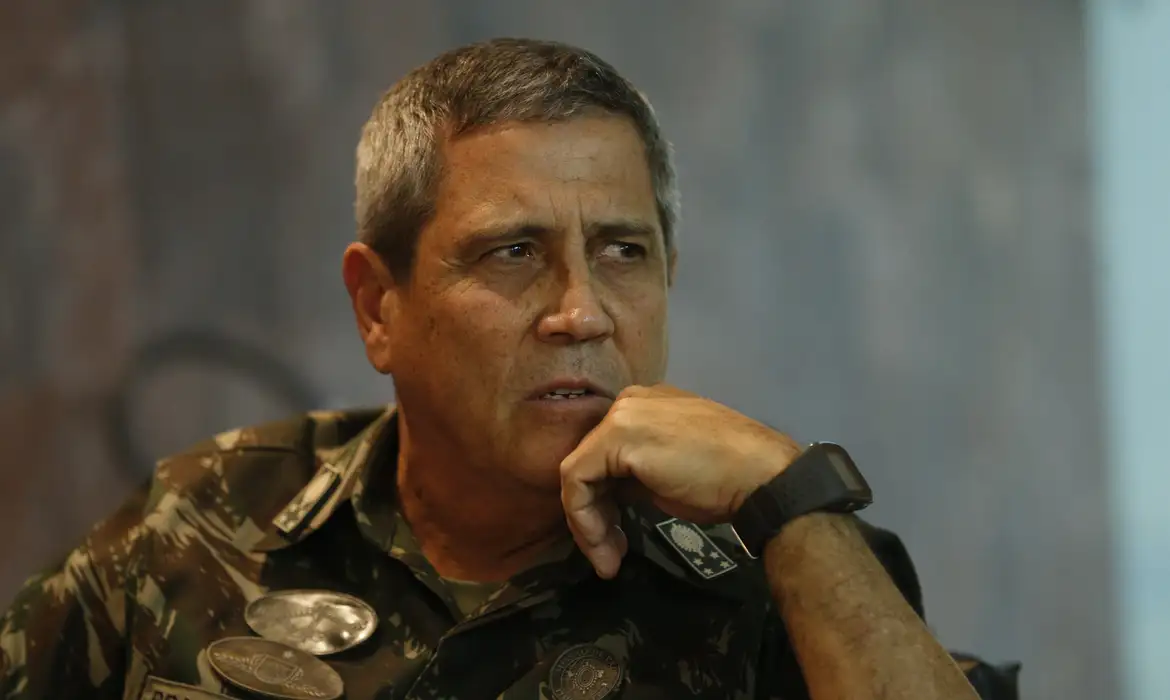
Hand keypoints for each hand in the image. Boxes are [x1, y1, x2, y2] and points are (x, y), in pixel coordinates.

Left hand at [559, 384, 801, 578]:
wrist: (760, 475)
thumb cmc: (730, 478)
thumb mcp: (674, 473)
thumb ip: (640, 473)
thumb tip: (614, 495)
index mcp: (647, 406)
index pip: (606, 453)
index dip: (604, 499)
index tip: (618, 538)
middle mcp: (631, 402)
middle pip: (590, 462)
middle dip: (594, 515)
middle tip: (609, 554)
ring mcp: (622, 416)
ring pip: (578, 473)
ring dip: (588, 524)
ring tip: (607, 561)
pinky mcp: (616, 437)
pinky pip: (578, 481)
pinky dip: (584, 519)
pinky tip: (604, 546)